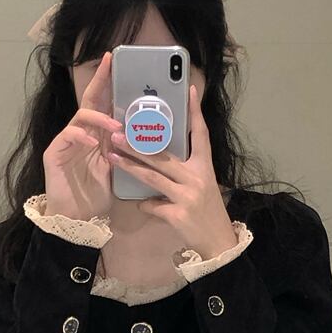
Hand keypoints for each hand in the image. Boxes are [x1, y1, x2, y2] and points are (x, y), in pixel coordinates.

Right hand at [42, 51, 122, 219]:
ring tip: (115, 126)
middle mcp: (83, 134)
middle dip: (100, 81)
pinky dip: (82, 137)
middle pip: (90, 101)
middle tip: (109, 64)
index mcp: (99, 135)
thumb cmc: (98, 194)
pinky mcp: (55, 154)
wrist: (77, 218)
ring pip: (81, 117)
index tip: (117, 61)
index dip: (110, 83)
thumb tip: (153, 136)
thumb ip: (128, 151)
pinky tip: (94, 142)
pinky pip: (68, 137)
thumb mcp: (119, 169)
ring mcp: (67, 142)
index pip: (105, 104)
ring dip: (99, 118)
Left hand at [107, 84, 237, 258]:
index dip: (194, 112)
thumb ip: (185, 172)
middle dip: (138, 144)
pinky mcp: (178, 214)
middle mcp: (197, 178)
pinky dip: (145, 205)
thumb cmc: (208, 212)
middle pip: (164, 156)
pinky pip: (153, 205)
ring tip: (112, 156)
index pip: (201, 134)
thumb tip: (161, 159)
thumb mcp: (203, 186)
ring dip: (130, 166)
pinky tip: (141, 205)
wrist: (218, 242)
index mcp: (205, 167)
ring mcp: (187, 196)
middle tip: (118, 133)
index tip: (188, 90)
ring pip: (153, 177)